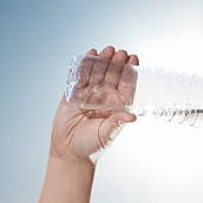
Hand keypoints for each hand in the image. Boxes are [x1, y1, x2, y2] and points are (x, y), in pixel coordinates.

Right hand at [50, 46, 138, 164]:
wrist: (69, 151)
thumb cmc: (91, 145)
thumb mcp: (106, 133)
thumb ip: (117, 122)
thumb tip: (132, 116)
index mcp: (116, 105)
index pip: (126, 85)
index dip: (130, 72)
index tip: (134, 59)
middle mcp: (104, 97)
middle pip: (112, 76)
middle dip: (116, 63)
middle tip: (120, 52)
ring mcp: (89, 94)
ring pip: (97, 73)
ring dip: (102, 61)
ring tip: (107, 50)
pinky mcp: (73, 93)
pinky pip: (80, 76)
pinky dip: (84, 65)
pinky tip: (90, 54)